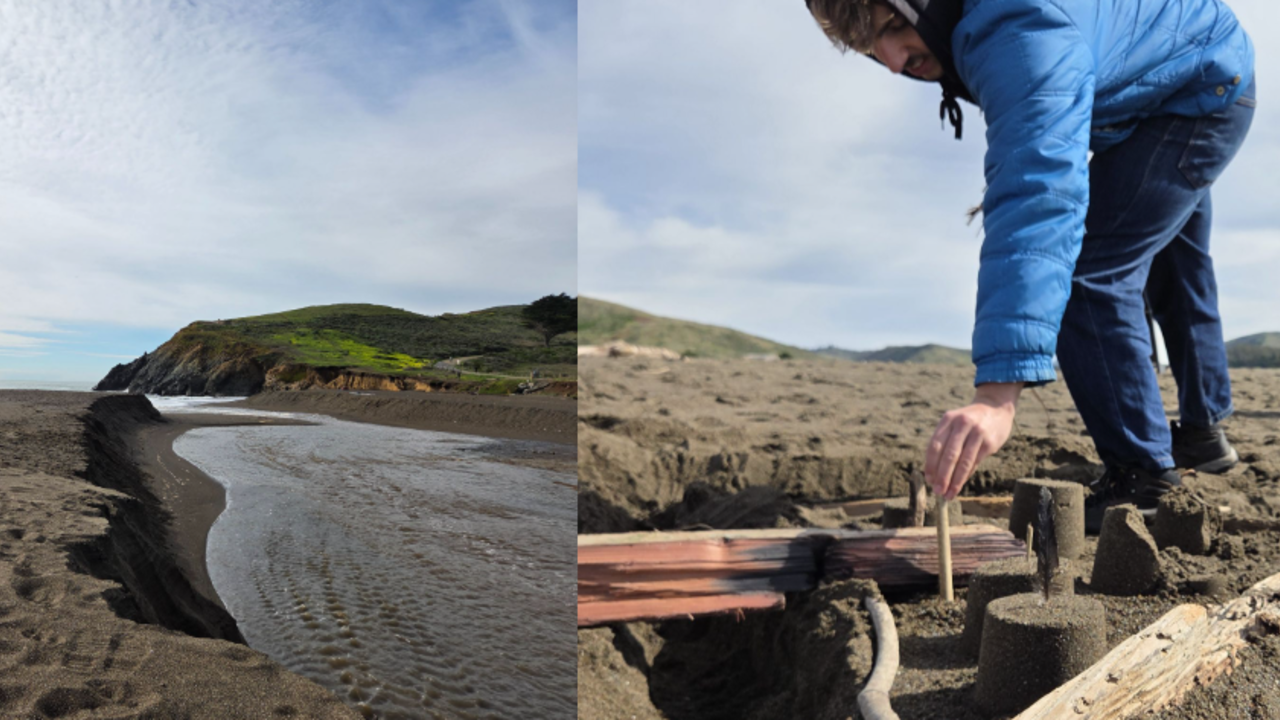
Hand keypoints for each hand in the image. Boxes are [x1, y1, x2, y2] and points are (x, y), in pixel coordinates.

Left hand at [925, 382, 1021, 499]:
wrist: (996, 407)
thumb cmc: (969, 421)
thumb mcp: (954, 424)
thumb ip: (944, 443)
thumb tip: (934, 474)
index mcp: (948, 419)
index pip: (935, 445)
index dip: (930, 465)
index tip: (928, 480)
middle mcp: (961, 424)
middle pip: (948, 455)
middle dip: (942, 476)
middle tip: (938, 491)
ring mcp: (977, 432)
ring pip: (963, 461)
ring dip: (955, 481)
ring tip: (949, 494)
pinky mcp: (989, 441)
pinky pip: (975, 462)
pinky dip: (966, 475)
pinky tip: (960, 484)